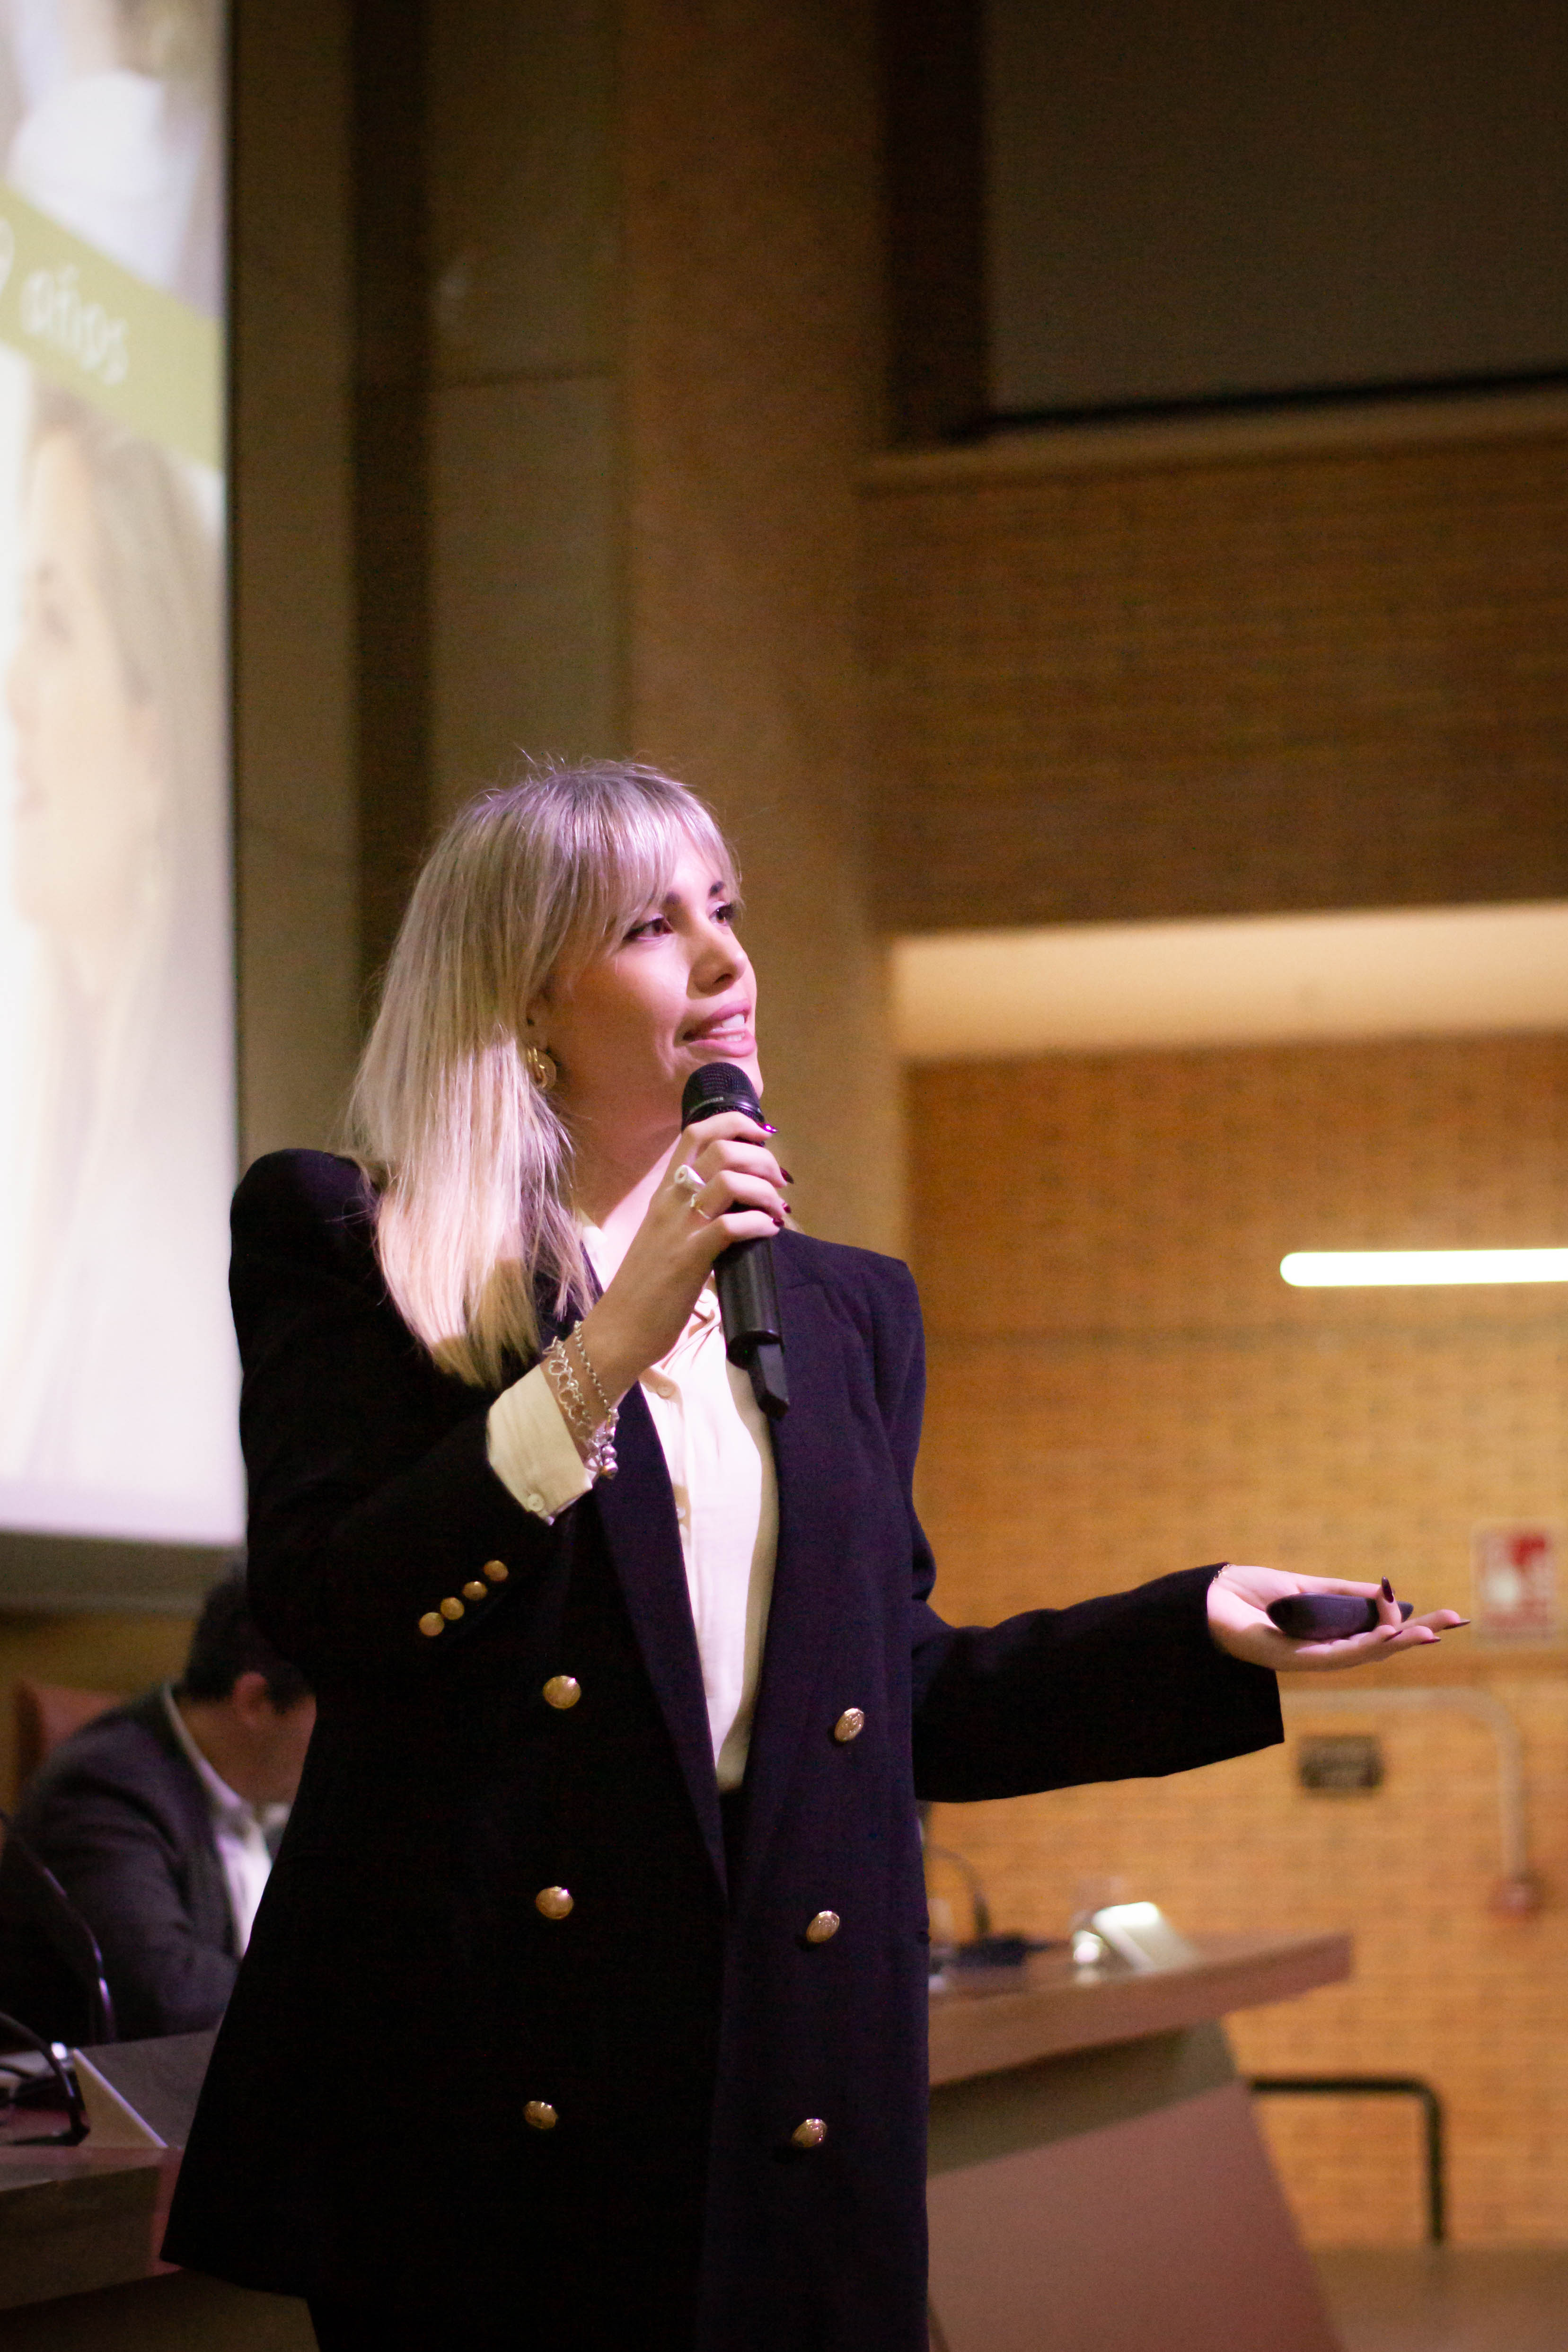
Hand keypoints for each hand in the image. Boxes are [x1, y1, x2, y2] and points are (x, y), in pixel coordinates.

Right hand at [574, 1113, 788, 1402]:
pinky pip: (730, 1226)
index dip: (735, 1123)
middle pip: (719, 1148)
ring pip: (727, 1181)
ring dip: (763, 1189)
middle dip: (760, 1157)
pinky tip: (769, 1232)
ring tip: (776, 1208)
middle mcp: (670, 1202)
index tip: (762, 1135)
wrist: (619, 1329)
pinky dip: (757, 1223)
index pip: (695, 1134)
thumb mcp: (667, 1238)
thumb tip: (735, 1209)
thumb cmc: (645, 1288)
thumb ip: (694, 1217)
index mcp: (665, 1193)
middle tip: (778, 1181)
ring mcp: (678, 1229)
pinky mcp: (689, 1258)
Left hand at [1207, 1564, 1465, 1671]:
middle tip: (1455, 1622)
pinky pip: (1336, 1655)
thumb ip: (1346, 1594)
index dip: (1411, 1626)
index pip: (1377, 1635)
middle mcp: (1320, 1651)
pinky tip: (1389, 1637)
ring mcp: (1308, 1659)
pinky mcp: (1291, 1661)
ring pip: (1363, 1654)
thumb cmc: (1246, 1592)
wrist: (1204, 1599)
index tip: (1446, 1616)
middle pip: (1378, 1647)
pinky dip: (1364, 1646)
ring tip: (1429, 1632)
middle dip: (1416, 1635)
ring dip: (1398, 1642)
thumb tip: (1388, 1594)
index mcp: (1325, 1634)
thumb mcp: (1306, 1587)